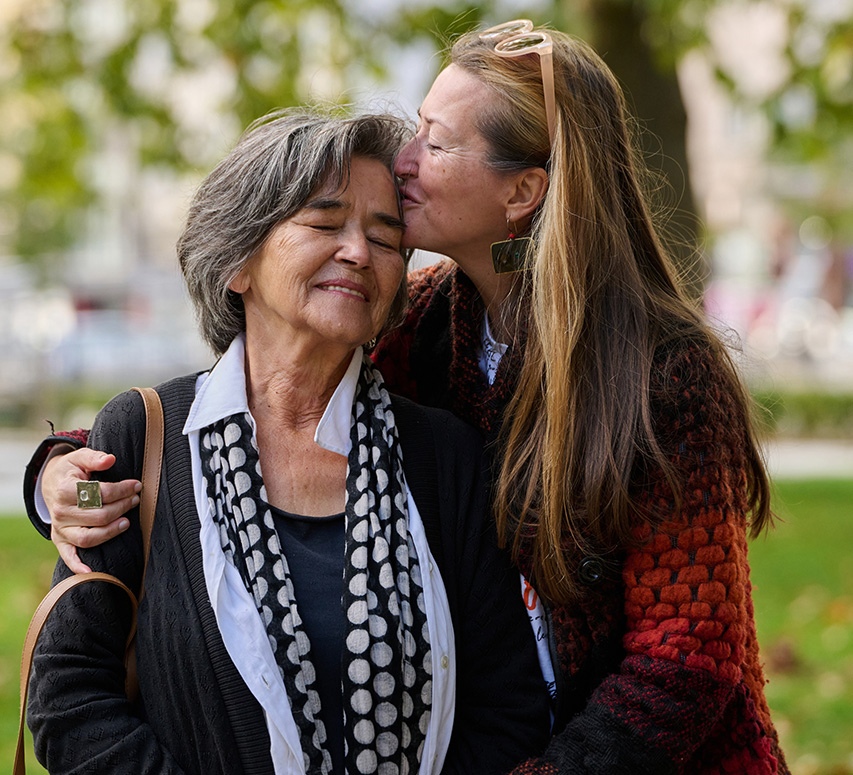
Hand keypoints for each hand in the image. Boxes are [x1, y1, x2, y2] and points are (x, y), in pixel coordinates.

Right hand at [43, 448, 141, 573]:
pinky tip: (91, 571)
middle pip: (97, 516)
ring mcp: (59, 529)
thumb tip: (110, 459)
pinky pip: (68, 556)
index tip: (136, 485)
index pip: (98, 494)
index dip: (121, 489)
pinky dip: (77, 565)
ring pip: (88, 537)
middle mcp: (60, 512)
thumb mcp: (79, 457)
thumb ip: (94, 457)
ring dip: (110, 532)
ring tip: (127, 522)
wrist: (51, 484)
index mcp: (64, 490)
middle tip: (136, 499)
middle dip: (122, 507)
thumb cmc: (71, 470)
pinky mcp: (60, 540)